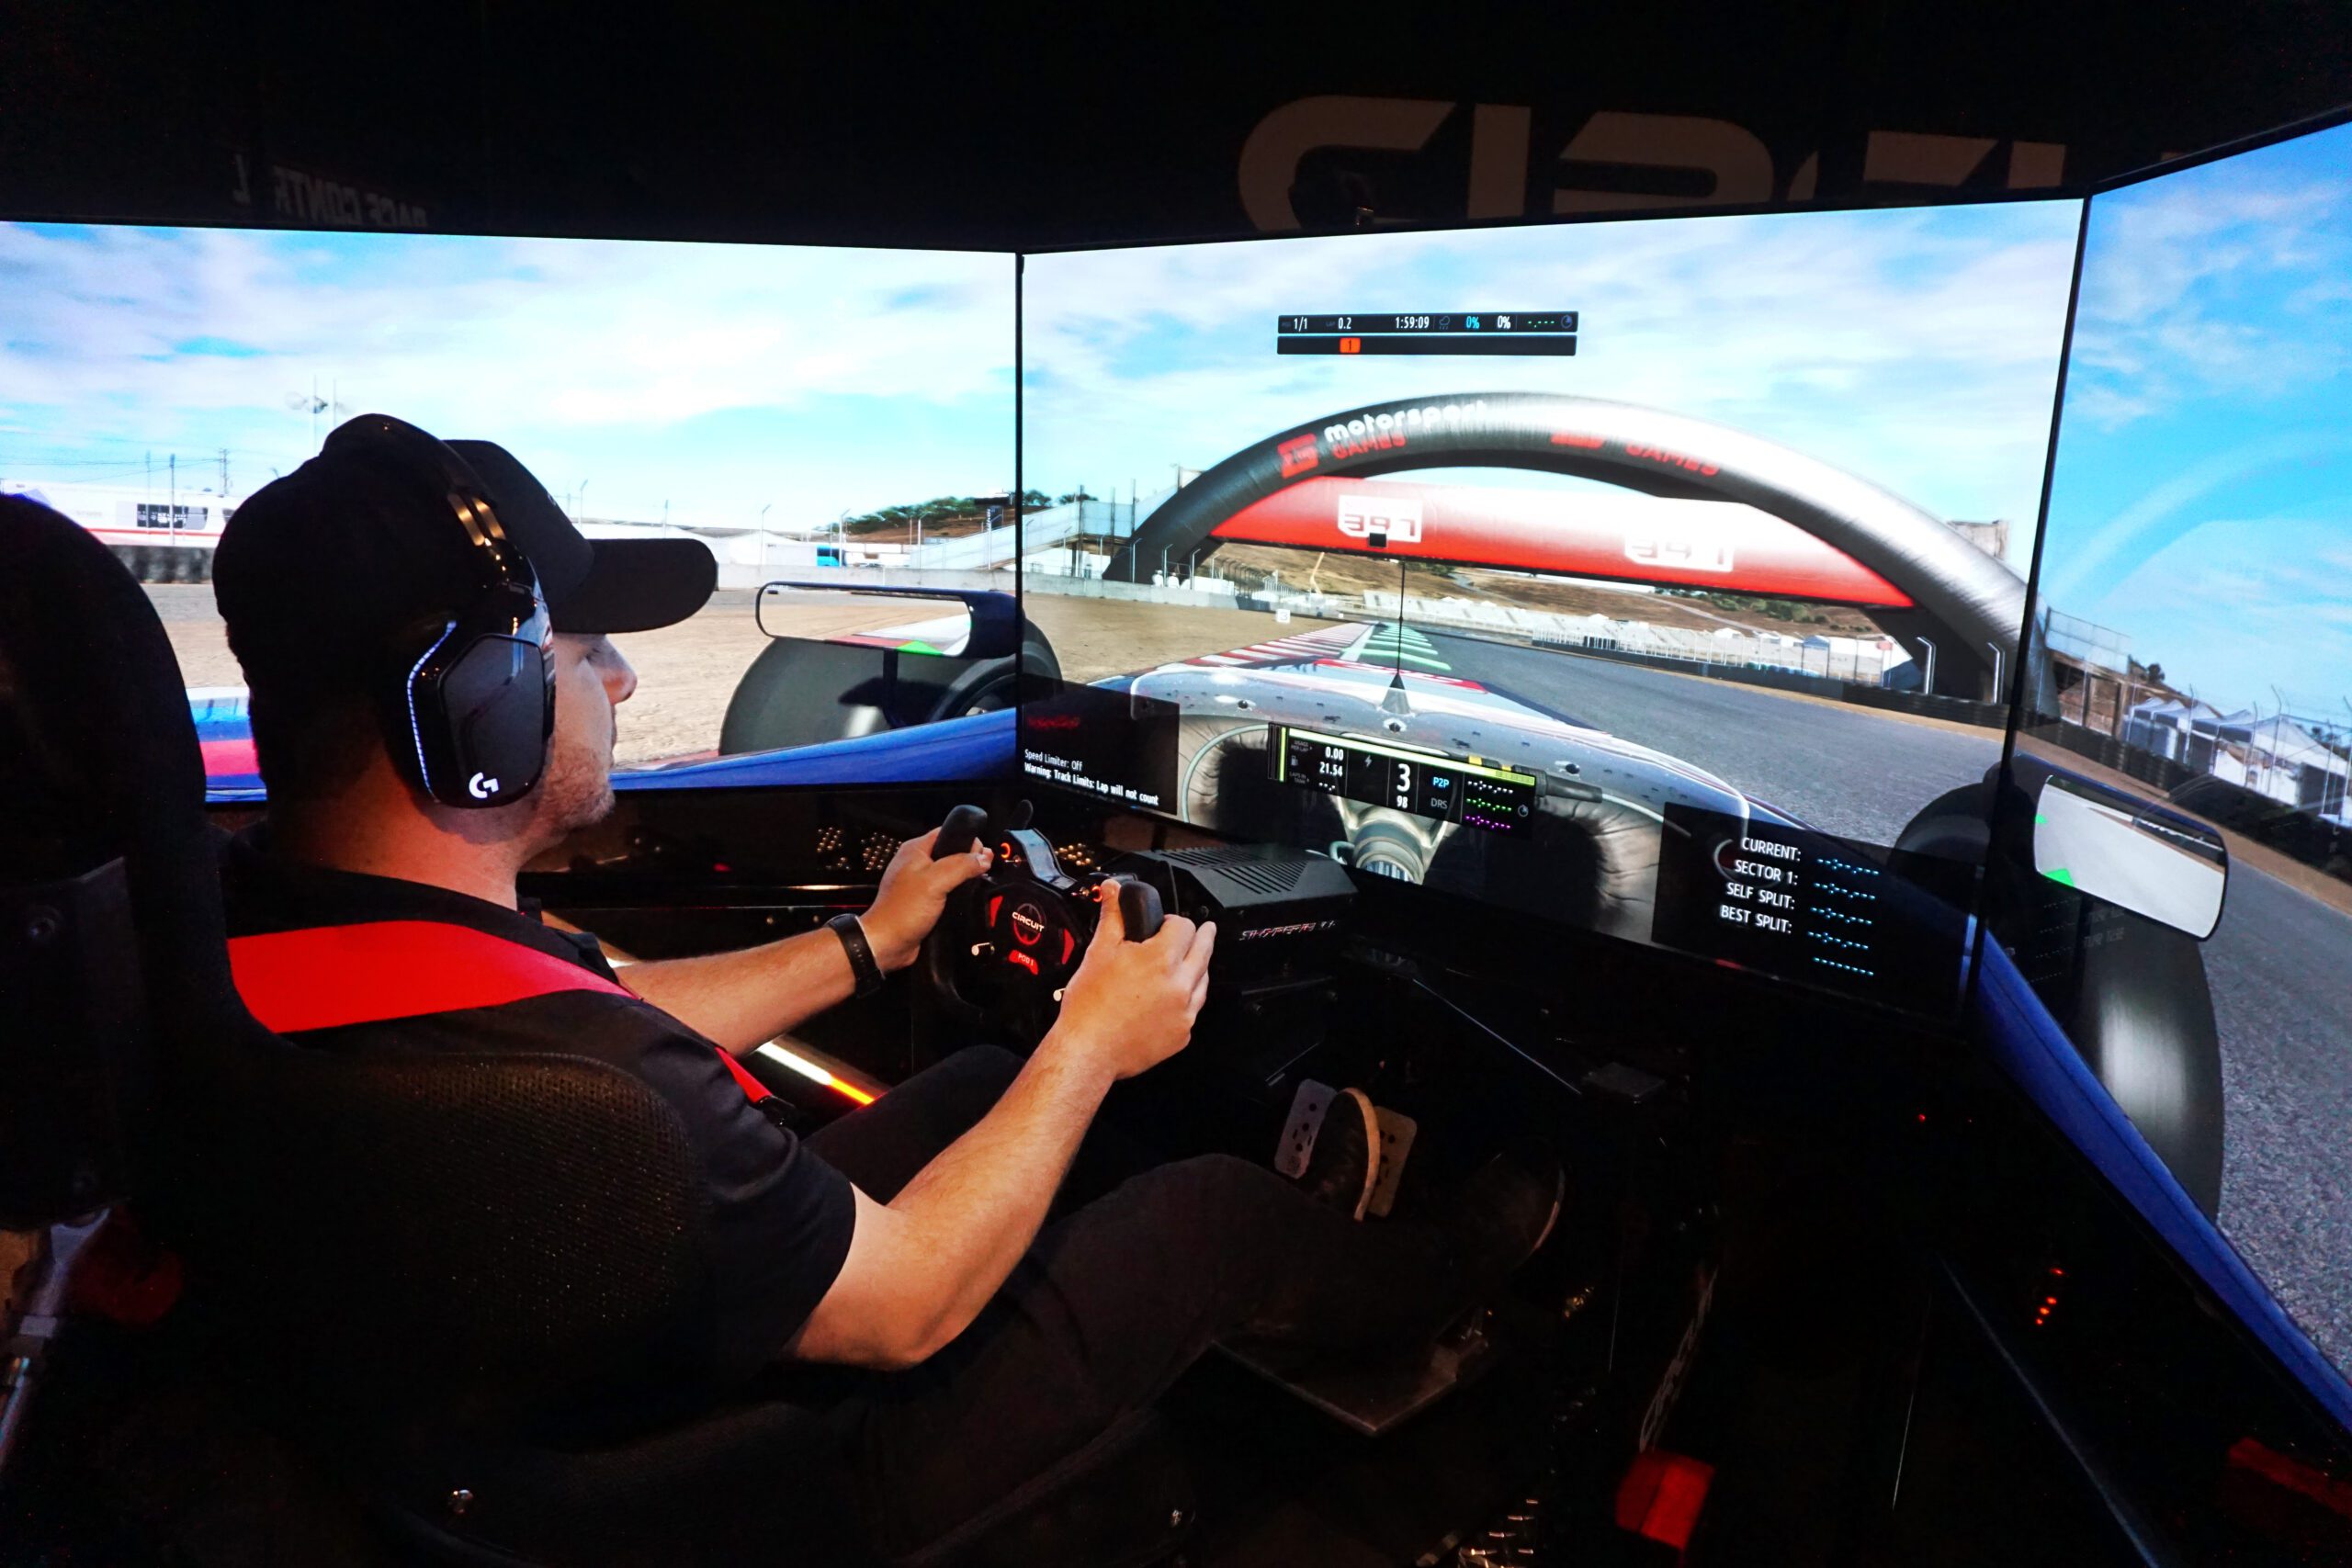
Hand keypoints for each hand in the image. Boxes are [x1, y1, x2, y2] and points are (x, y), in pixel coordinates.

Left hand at [862, 828, 991, 970]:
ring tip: (974, 885)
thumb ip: (961, 865)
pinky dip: (957, 893)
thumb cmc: (901, 912)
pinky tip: (963, 899)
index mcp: (915, 850)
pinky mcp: (924, 900)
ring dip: (964, 878)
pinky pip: (946, 890)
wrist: (887, 943)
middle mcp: (917, 863)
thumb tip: (983, 858)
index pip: (947, 833)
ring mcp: (920, 882)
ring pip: (950, 873)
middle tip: (981, 871)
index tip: (981, 855)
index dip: (967, 841)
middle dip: (969, 861)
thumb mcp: (935, 882)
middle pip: (951, 853)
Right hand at [1045, 889, 1216, 1080]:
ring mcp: (1184, 1012)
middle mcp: (1179, 985)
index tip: (1166, 924)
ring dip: (1196, 969)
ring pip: (1203, 981)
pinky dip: (1185, 1000)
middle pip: (1204, 950)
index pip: (1184, 926)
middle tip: (1204, 930)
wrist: (1088, 1050)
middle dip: (1201, 937)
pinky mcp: (1182, 1034)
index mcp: (1161, 959)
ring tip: (1186, 963)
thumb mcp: (1099, 952)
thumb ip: (1113, 917)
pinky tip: (1171, 998)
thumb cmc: (1089, 1006)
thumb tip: (1114, 891)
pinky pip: (1192, 1010)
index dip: (1174, 921)